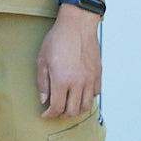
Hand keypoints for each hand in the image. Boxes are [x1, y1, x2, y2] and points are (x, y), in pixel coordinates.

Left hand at [35, 6, 102, 120]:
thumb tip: (44, 99)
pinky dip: (87, 99)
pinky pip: (95, 94)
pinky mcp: (98, 74)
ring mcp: (90, 79)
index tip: (45, 115)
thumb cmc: (57, 39)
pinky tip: (80, 94)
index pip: (56, 107)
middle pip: (72, 111)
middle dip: (62, 115)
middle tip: (55, 112)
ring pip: (86, 106)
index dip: (49, 115)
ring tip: (68, 107)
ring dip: (76, 110)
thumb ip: (43, 82)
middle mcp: (78, 83)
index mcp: (61, 80)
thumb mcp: (42, 60)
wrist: (77, 25)